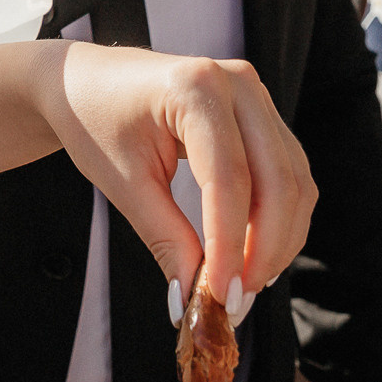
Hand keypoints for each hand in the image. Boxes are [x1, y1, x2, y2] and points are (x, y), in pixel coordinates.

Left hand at [43, 43, 316, 303]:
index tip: (220, 296)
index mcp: (194, 88)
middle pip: (277, 181)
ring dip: (278, 240)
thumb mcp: (121, 182)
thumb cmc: (95, 121)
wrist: (87, 81)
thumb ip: (164, 238)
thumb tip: (194, 300)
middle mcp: (238, 83)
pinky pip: (287, 173)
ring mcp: (256, 94)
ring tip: (243, 284)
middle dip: (264, 250)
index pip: (229, 179)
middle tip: (237, 300)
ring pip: (293, 181)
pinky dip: (277, 220)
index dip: (230, 244)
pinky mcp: (262, 114)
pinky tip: (252, 254)